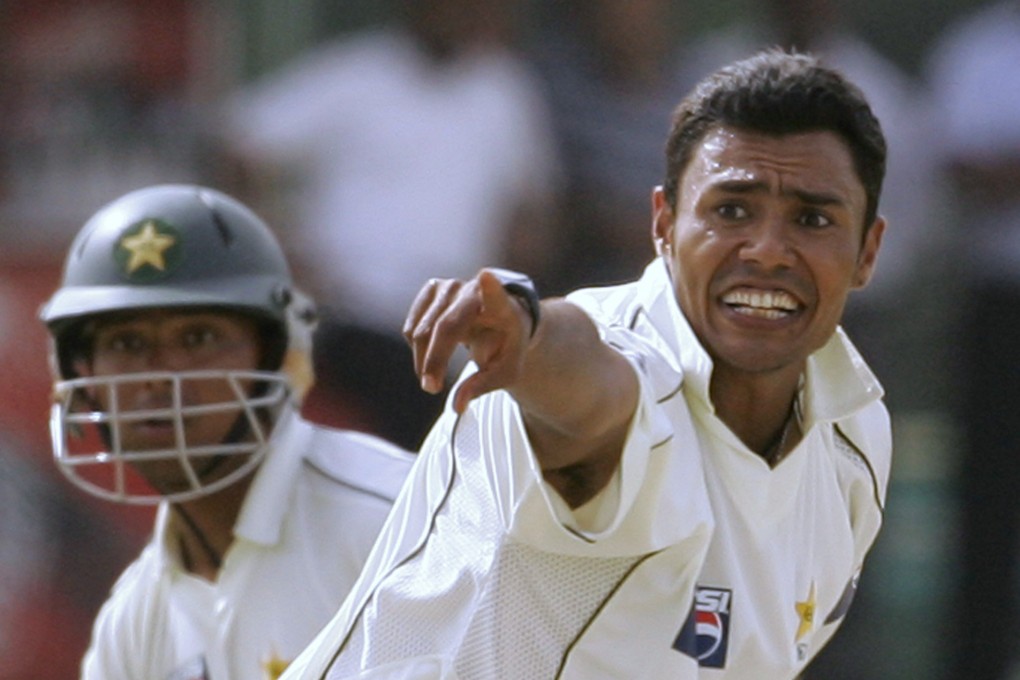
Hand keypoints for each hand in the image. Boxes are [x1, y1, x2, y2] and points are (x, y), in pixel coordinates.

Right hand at [403, 269, 534, 412]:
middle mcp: (474, 290)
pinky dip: (417, 348)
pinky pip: (413, 327)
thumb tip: (457, 405)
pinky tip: (433, 353)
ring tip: (434, 379)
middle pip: (445, 327)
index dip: (492, 288)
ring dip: (423, 360)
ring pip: (422, 330)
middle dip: (434, 360)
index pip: (497, 295)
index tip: (487, 277)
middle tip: (431, 388)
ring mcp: (451, 286)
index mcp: (503, 306)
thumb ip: (483, 386)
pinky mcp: (433, 288)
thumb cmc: (507, 346)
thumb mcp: (507, 371)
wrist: (502, 318)